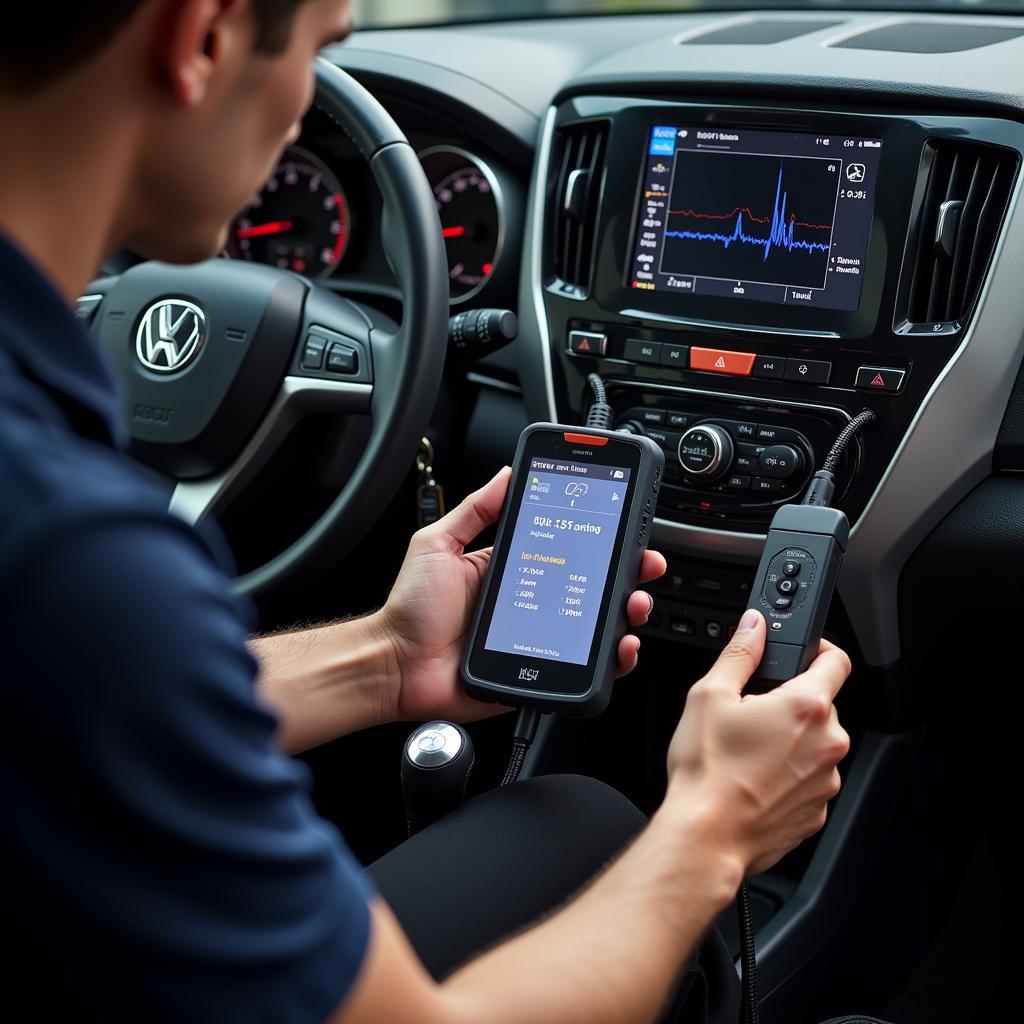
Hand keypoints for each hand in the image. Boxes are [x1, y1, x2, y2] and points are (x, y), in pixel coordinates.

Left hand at [378, 467, 667, 724]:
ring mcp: (540, 639)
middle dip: (629, 573)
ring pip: (598, 627)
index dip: (600, 539)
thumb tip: (506, 474)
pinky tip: (621, 647)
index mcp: (515, 569)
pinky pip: (585, 669)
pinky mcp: (540, 672)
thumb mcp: (438, 544)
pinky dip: (613, 661)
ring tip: (634, 603)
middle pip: (594, 587)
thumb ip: (474, 510)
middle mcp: (533, 603)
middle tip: (644, 565)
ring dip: (628, 612)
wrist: (393, 664)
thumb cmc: (411, 609)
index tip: (623, 524)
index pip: (568, 549)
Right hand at [665, 609, 851, 875]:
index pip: (836, 660)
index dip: (818, 649)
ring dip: (789, 740)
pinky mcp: (816, 811)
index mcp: (807, 707)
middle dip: (789, 702)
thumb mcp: (710, 695)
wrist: (706, 836)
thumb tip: (754, 627)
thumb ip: (740, 653)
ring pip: (814, 743)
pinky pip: (807, 779)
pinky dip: (787, 774)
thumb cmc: (707, 771)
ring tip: (746, 752)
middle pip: (820, 704)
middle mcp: (828, 742)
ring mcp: (826, 780)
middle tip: (750, 712)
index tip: (800, 652)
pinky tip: (752, 778)